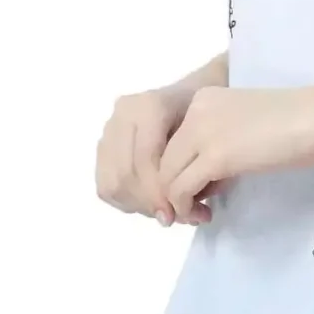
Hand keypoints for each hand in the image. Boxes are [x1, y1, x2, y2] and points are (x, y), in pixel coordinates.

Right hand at [96, 83, 204, 224]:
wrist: (191, 95)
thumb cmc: (206, 115)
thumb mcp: (209, 137)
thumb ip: (193, 172)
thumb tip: (174, 216)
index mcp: (149, 106)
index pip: (145, 159)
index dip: (158, 192)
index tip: (178, 214)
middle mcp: (123, 114)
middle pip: (125, 173)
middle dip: (148, 203)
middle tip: (172, 218)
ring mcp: (109, 128)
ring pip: (112, 182)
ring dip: (137, 205)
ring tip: (161, 211)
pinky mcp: (104, 144)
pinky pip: (104, 184)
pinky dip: (124, 200)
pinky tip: (146, 202)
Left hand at [156, 82, 313, 221]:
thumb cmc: (298, 123)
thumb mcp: (245, 127)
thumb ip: (220, 143)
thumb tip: (207, 178)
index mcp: (203, 100)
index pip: (171, 142)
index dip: (177, 171)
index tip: (196, 191)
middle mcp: (195, 112)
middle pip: (163, 160)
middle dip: (171, 190)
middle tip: (193, 209)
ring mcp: (203, 132)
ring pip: (167, 177)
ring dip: (178, 202)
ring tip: (198, 215)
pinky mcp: (215, 157)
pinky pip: (182, 188)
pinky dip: (187, 207)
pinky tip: (204, 214)